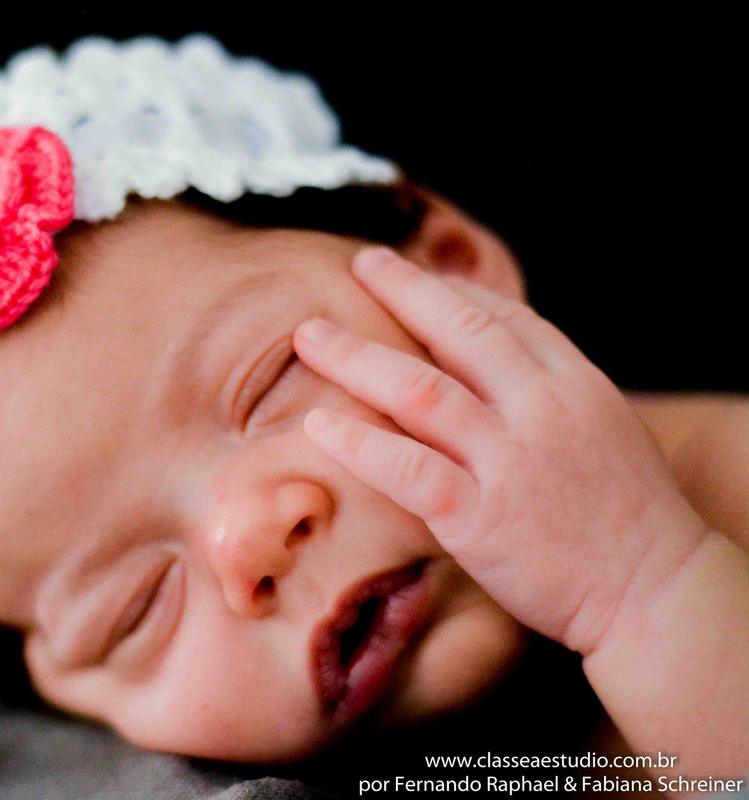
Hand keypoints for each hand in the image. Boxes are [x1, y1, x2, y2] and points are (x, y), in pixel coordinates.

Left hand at [293, 247, 709, 655]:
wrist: (654, 594)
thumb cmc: (622, 517)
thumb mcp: (600, 430)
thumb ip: (546, 393)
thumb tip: (490, 365)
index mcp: (574, 384)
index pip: (506, 317)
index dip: (450, 291)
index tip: (407, 277)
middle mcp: (542, 409)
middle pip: (459, 329)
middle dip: (402, 289)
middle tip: (357, 264)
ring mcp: (510, 460)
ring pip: (420, 389)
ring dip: (357, 356)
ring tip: (309, 335)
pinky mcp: (480, 515)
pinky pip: (407, 468)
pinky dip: (359, 443)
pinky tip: (316, 426)